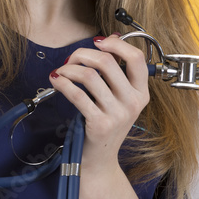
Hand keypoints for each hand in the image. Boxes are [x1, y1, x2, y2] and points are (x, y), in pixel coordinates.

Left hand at [48, 34, 150, 184]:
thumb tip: (109, 38)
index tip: (98, 42)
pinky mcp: (99, 124)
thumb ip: (116, 73)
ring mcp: (117, 114)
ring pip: (90, 76)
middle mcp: (133, 103)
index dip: (116, 45)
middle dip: (83, 54)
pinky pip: (77, 94)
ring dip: (69, 68)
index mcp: (141, 93)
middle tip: (71, 58)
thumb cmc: (107, 124)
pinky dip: (63, 83)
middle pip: (107, 62)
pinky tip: (56, 80)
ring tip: (61, 71)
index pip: (136, 58)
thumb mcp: (120, 100)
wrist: (100, 160)